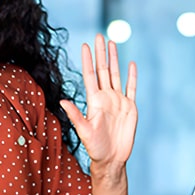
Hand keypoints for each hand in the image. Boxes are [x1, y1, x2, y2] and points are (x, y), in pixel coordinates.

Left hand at [60, 33, 137, 184]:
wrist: (112, 159)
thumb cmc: (95, 147)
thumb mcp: (84, 131)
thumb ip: (75, 116)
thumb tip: (62, 102)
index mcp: (94, 101)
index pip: (90, 76)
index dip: (88, 60)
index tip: (84, 45)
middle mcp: (105, 97)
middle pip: (103, 70)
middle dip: (101, 53)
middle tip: (99, 35)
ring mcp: (118, 101)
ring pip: (115, 75)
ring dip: (114, 59)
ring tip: (112, 43)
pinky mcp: (130, 107)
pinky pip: (131, 88)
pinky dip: (132, 76)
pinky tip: (131, 64)